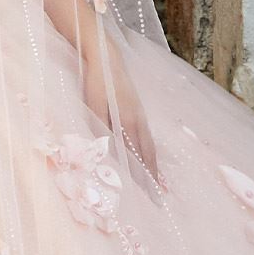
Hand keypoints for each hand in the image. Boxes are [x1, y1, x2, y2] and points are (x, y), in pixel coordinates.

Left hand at [90, 67, 161, 189]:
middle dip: (153, 177)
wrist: (106, 57)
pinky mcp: (138, 110)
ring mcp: (140, 115)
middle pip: (148, 154)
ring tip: (159, 182)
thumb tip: (106, 152)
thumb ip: (101, 128)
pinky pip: (147, 136)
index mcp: (128, 122)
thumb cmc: (96, 82)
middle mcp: (138, 121)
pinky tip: (149, 156)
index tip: (150, 195)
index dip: (144, 177)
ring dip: (154, 165)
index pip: (138, 157)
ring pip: (149, 145)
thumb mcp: (94, 106)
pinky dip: (150, 150)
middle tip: (160, 197)